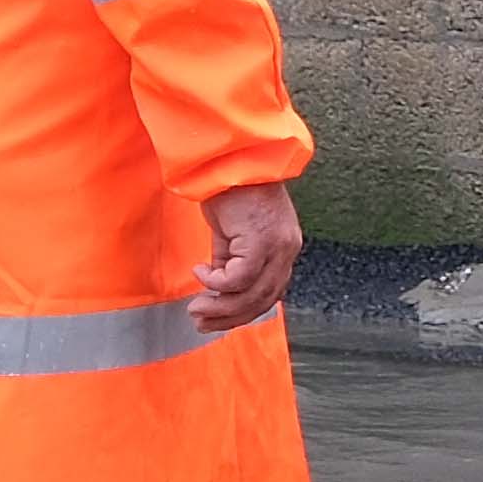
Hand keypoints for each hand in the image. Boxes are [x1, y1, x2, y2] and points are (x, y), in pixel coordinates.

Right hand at [184, 181, 300, 330]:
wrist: (232, 158)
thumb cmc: (231, 187)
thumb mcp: (231, 232)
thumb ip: (230, 259)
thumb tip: (217, 286)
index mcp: (284, 249)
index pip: (270, 294)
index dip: (243, 312)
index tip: (217, 320)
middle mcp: (287, 251)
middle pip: (263, 301)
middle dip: (229, 318)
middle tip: (200, 322)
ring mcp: (278, 247)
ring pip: (252, 295)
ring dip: (220, 307)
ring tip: (195, 308)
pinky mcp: (261, 241)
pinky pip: (238, 278)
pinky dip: (216, 282)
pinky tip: (200, 272)